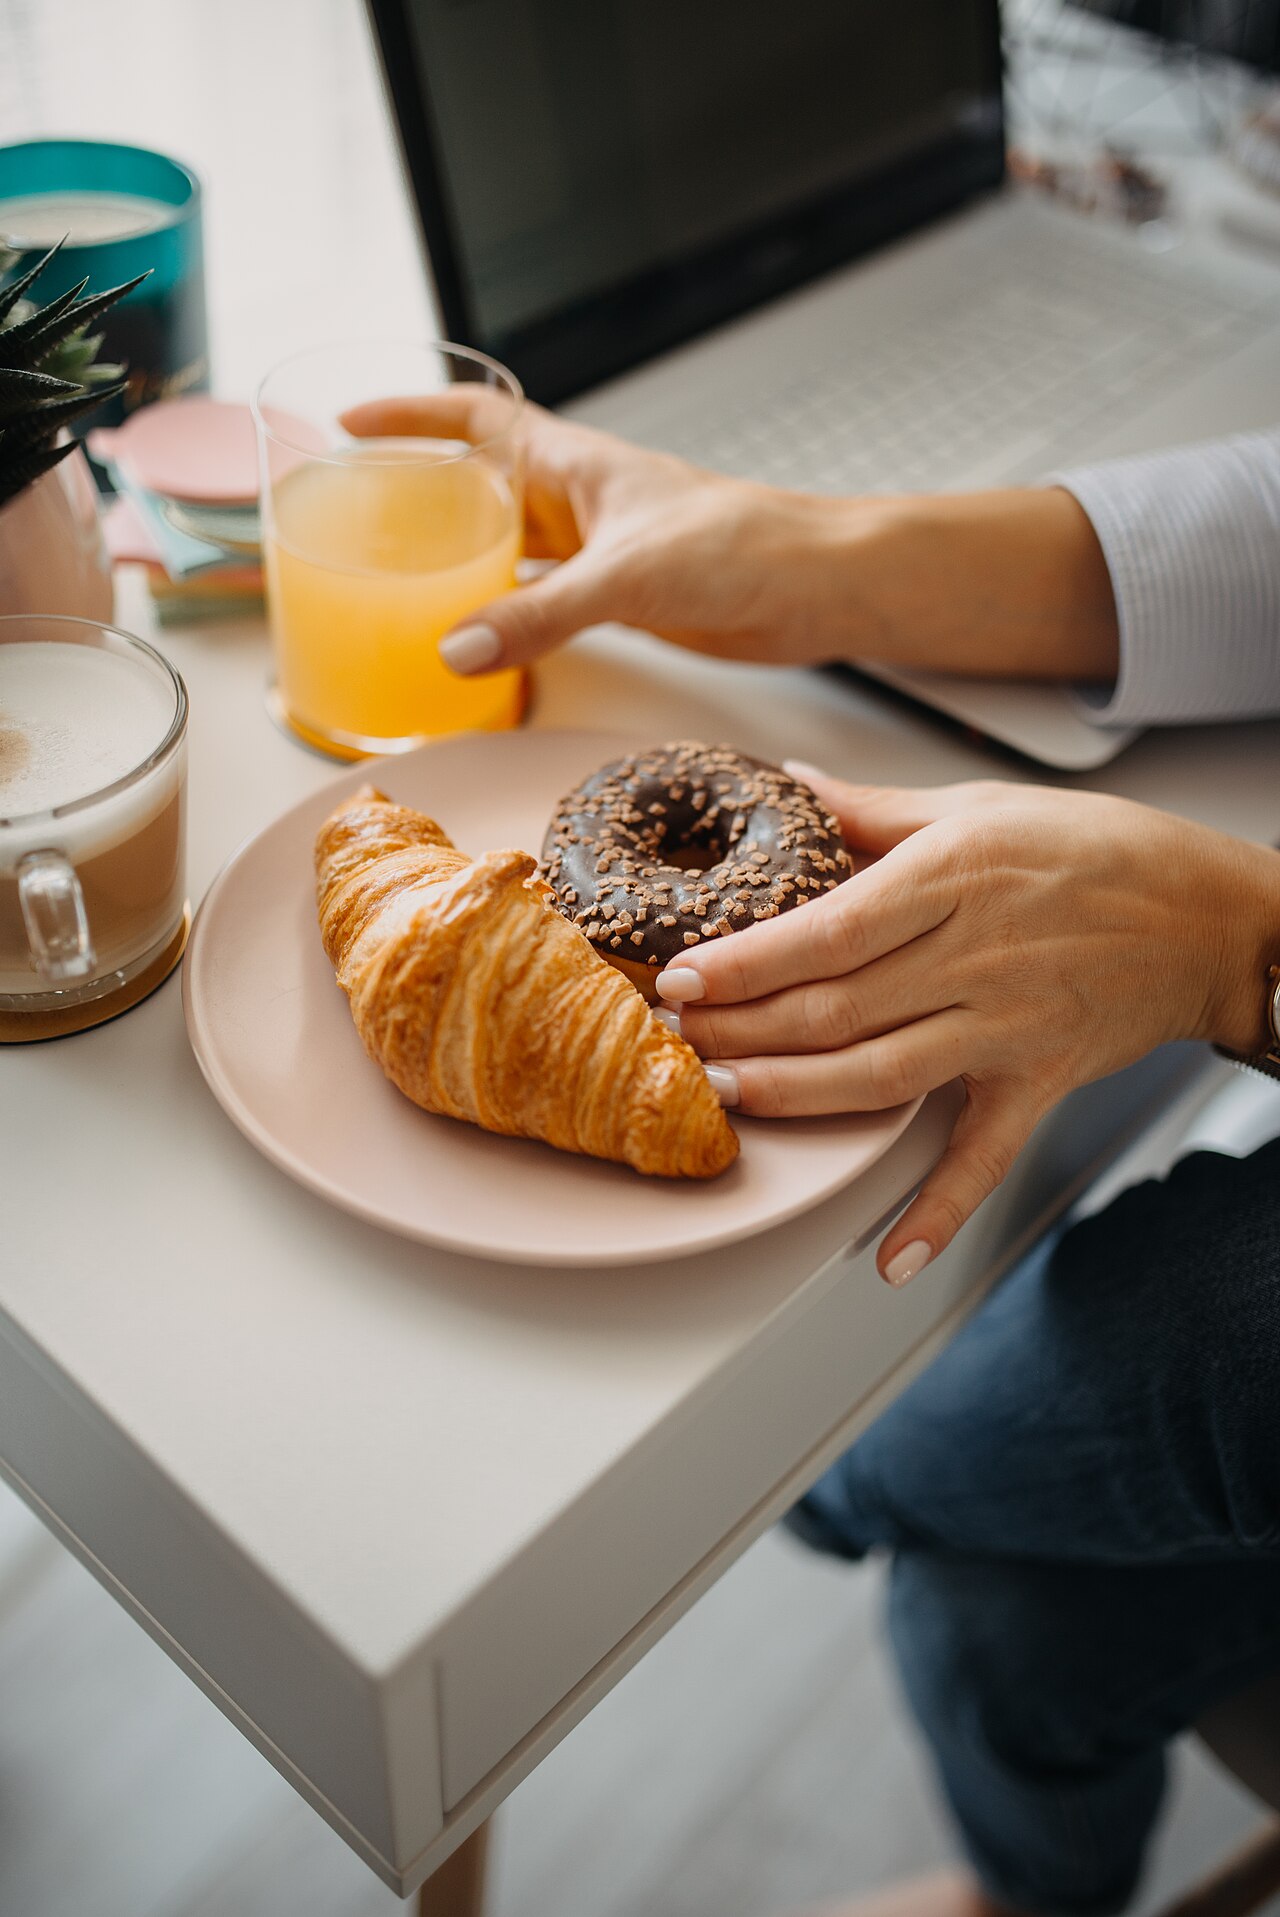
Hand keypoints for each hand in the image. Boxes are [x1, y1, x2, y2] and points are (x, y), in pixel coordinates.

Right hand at [342, 391, 866, 672]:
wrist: (814, 586)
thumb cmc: (743, 546)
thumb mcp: (626, 578)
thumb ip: (539, 614)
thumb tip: (457, 648)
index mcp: (576, 466)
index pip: (477, 420)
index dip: (413, 415)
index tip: (351, 425)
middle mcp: (580, 501)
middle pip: (481, 484)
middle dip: (420, 492)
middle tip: (357, 519)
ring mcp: (599, 551)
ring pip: (509, 546)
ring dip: (460, 559)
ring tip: (397, 583)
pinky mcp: (621, 598)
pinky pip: (541, 599)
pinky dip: (505, 614)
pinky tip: (477, 639)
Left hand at [657, 770, 1279, 1284]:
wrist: (1204, 915)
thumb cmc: (1092, 849)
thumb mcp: (978, 807)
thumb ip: (875, 810)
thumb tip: (792, 786)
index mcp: (953, 876)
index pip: (827, 930)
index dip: (746, 962)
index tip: (681, 977)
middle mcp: (976, 956)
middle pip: (835, 1009)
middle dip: (742, 1031)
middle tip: (673, 1041)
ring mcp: (1007, 1026)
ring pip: (880, 1075)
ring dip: (794, 1094)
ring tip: (726, 1097)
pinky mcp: (1037, 1080)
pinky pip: (983, 1156)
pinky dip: (938, 1210)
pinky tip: (888, 1256)